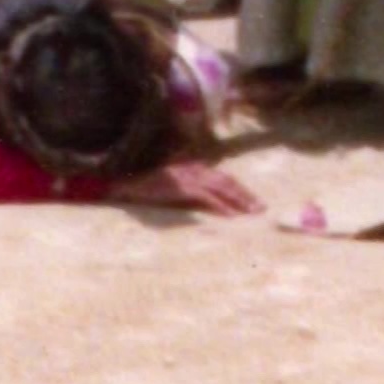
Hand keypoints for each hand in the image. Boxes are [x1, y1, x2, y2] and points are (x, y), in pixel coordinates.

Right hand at [113, 160, 263, 215]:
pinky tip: (231, 217)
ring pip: (221, 188)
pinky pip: (207, 199)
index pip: (221, 176)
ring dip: (238, 201)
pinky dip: (221, 207)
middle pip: (226, 181)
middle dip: (245, 195)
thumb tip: (203, 204)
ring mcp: (187, 176)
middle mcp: (192, 168)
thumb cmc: (142, 186)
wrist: (122, 182)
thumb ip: (185, 188)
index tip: (252, 201)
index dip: (238, 188)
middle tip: (261, 209)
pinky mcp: (181, 187)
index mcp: (191, 166)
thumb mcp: (168, 183)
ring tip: (251, 214)